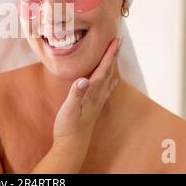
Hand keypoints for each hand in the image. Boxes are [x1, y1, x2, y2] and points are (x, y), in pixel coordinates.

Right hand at [52, 37, 121, 151]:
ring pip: (109, 79)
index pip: (103, 70)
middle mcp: (98, 96)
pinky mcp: (94, 105)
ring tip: (114, 54)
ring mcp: (97, 101)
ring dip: (112, 65)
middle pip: (109, 71)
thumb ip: (76, 94)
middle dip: (113, 56)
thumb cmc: (68, 127)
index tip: (115, 40)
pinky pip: (105, 87)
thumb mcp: (69, 110)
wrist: (71, 145)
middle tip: (117, 40)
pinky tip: (109, 78)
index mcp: (92, 93)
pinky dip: (108, 77)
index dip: (109, 55)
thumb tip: (83, 80)